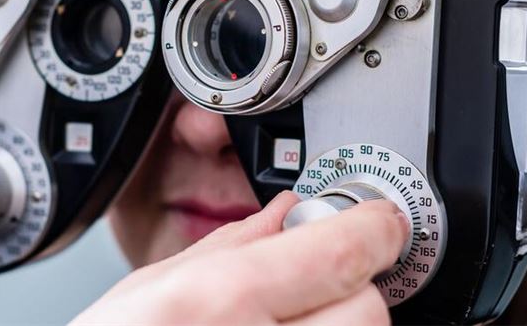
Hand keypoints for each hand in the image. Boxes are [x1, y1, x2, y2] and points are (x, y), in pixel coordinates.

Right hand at [72, 192, 409, 324]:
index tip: (380, 222)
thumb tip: (286, 213)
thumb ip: (228, 245)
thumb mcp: (146, 289)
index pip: (341, 251)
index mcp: (216, 302)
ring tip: (292, 324)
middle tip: (318, 284)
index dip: (373, 227)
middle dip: (352, 286)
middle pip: (367, 307)